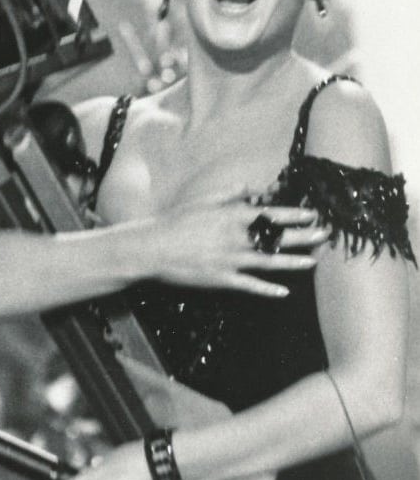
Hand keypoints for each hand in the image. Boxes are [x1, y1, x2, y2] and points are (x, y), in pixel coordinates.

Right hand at [147, 190, 329, 296]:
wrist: (153, 247)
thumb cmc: (176, 221)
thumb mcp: (203, 200)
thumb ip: (229, 193)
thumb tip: (250, 187)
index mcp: (232, 216)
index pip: (271, 214)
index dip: (295, 215)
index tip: (313, 214)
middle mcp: (236, 237)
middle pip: (277, 237)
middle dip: (303, 236)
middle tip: (325, 235)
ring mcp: (231, 260)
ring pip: (269, 262)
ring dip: (293, 262)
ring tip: (313, 262)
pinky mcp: (222, 279)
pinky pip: (250, 285)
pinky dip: (268, 289)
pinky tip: (284, 292)